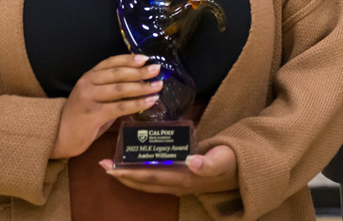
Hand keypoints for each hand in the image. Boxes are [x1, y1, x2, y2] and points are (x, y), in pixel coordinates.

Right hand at [50, 54, 162, 158]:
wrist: (57, 135)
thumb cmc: (80, 116)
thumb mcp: (94, 96)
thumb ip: (111, 90)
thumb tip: (139, 83)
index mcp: (89, 76)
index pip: (111, 62)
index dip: (129, 59)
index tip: (145, 58)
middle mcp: (88, 83)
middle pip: (118, 74)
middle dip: (140, 71)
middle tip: (157, 70)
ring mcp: (89, 98)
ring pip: (121, 89)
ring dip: (142, 87)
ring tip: (158, 86)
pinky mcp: (92, 114)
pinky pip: (119, 107)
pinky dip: (137, 103)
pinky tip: (149, 101)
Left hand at [100, 145, 238, 195]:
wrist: (240, 169)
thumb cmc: (230, 161)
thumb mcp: (222, 160)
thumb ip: (209, 163)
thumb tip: (192, 162)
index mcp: (183, 178)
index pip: (150, 177)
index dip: (129, 173)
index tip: (110, 167)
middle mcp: (176, 183)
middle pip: (143, 182)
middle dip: (121, 175)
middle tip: (102, 164)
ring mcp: (177, 182)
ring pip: (147, 181)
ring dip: (128, 174)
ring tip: (112, 164)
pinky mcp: (179, 176)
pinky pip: (154, 176)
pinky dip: (141, 170)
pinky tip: (135, 161)